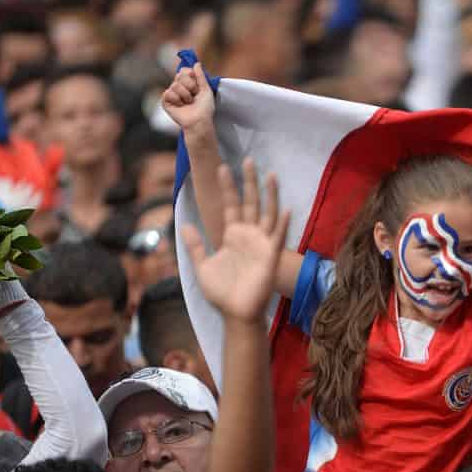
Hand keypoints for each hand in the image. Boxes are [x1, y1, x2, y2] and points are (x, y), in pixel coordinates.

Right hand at [161, 62, 215, 132]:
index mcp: (188, 83)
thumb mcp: (206, 89)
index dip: (192, 76)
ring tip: (188, 103)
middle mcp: (178, 87)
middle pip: (180, 75)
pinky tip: (180, 106)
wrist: (199, 121)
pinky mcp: (165, 102)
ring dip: (186, 95)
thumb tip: (196, 63)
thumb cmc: (205, 108)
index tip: (197, 87)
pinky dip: (177, 100)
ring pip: (175, 85)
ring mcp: (171, 94)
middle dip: (190, 86)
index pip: (184, 70)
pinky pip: (168, 93)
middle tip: (194, 96)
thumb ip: (201, 76)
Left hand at [182, 158, 288, 321]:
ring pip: (267, 213)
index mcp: (231, 235)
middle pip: (249, 202)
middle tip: (248, 159)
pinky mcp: (270, 255)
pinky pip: (278, 236)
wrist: (235, 312)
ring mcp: (261, 243)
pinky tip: (287, 208)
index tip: (222, 166)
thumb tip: (185, 224)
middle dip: (249, 182)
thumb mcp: (202, 266)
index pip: (230, 205)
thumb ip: (196, 245)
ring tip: (270, 174)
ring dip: (269, 194)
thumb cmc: (221, 292)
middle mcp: (247, 235)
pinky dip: (283, 222)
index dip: (227, 187)